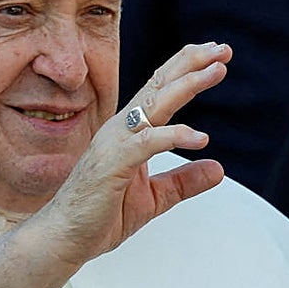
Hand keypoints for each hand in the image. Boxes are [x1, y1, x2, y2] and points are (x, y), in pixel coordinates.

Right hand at [39, 41, 229, 265]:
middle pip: (158, 85)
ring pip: (154, 104)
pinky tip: (201, 138)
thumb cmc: (100, 215)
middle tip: (224, 49)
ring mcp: (114, 144)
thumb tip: (218, 169)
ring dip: (187, 85)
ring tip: (217, 70)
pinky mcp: (112, 164)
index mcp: (128, 132)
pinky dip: (175, 136)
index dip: (187, 69)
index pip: (159, 90)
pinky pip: (147, 142)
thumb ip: (183, 181)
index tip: (217, 56)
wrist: (64, 239)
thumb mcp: (153, 197)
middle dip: (192, 64)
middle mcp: (120, 129)